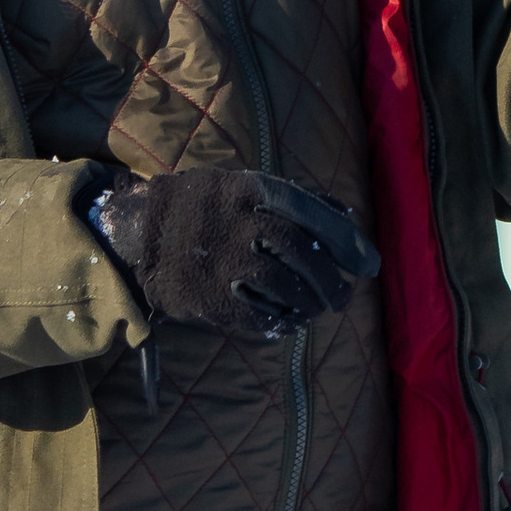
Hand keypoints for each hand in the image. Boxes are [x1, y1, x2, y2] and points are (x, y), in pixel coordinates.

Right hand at [92, 168, 380, 337]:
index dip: (346, 241)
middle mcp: (239, 221)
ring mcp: (223, 260)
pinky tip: (291, 323)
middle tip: (344, 297)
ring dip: (310, 302)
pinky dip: (282, 322)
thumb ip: (296, 198)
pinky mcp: (210, 295)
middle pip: (301, 253)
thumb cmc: (206, 207)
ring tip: (319, 309)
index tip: (369, 265)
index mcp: (252, 189)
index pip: (312, 213)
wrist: (142, 232)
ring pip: (284, 286)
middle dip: (330, 279)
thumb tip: (348, 213)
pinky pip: (258, 314)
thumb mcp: (245, 187)